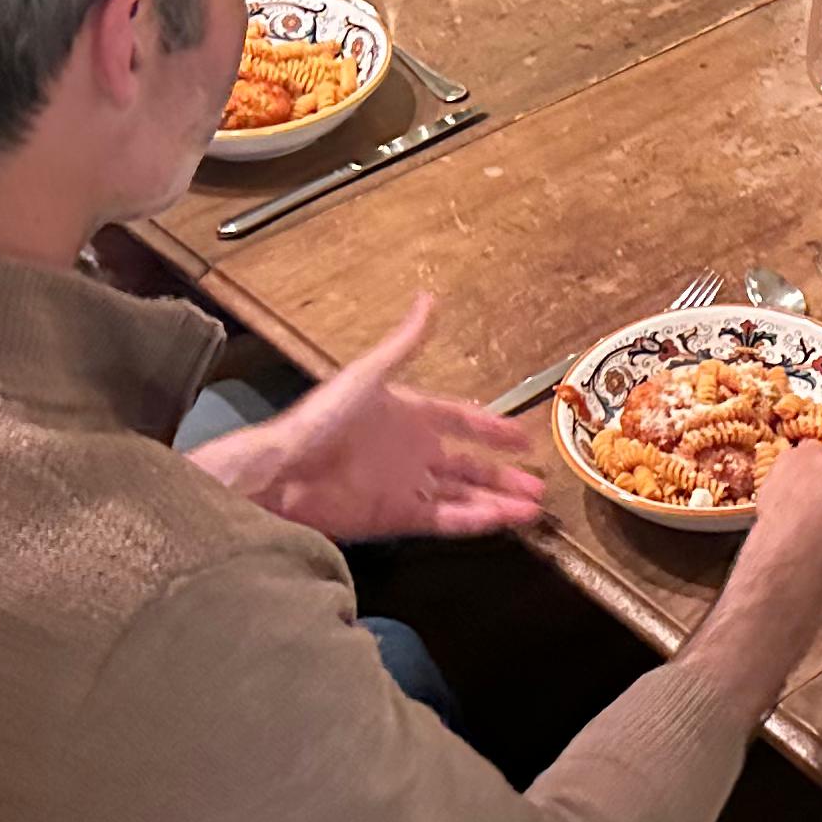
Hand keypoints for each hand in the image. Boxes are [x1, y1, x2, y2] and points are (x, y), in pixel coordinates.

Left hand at [190, 298, 545, 543]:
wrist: (285, 473)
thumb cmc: (321, 420)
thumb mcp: (368, 373)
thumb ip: (404, 342)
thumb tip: (428, 300)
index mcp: (408, 415)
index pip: (461, 421)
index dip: (492, 428)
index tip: (521, 436)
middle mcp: (411, 453)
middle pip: (469, 465)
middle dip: (502, 473)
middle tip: (536, 481)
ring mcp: (406, 486)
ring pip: (464, 495)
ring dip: (497, 500)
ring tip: (532, 507)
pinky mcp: (398, 517)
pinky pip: (446, 520)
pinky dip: (476, 521)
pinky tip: (502, 520)